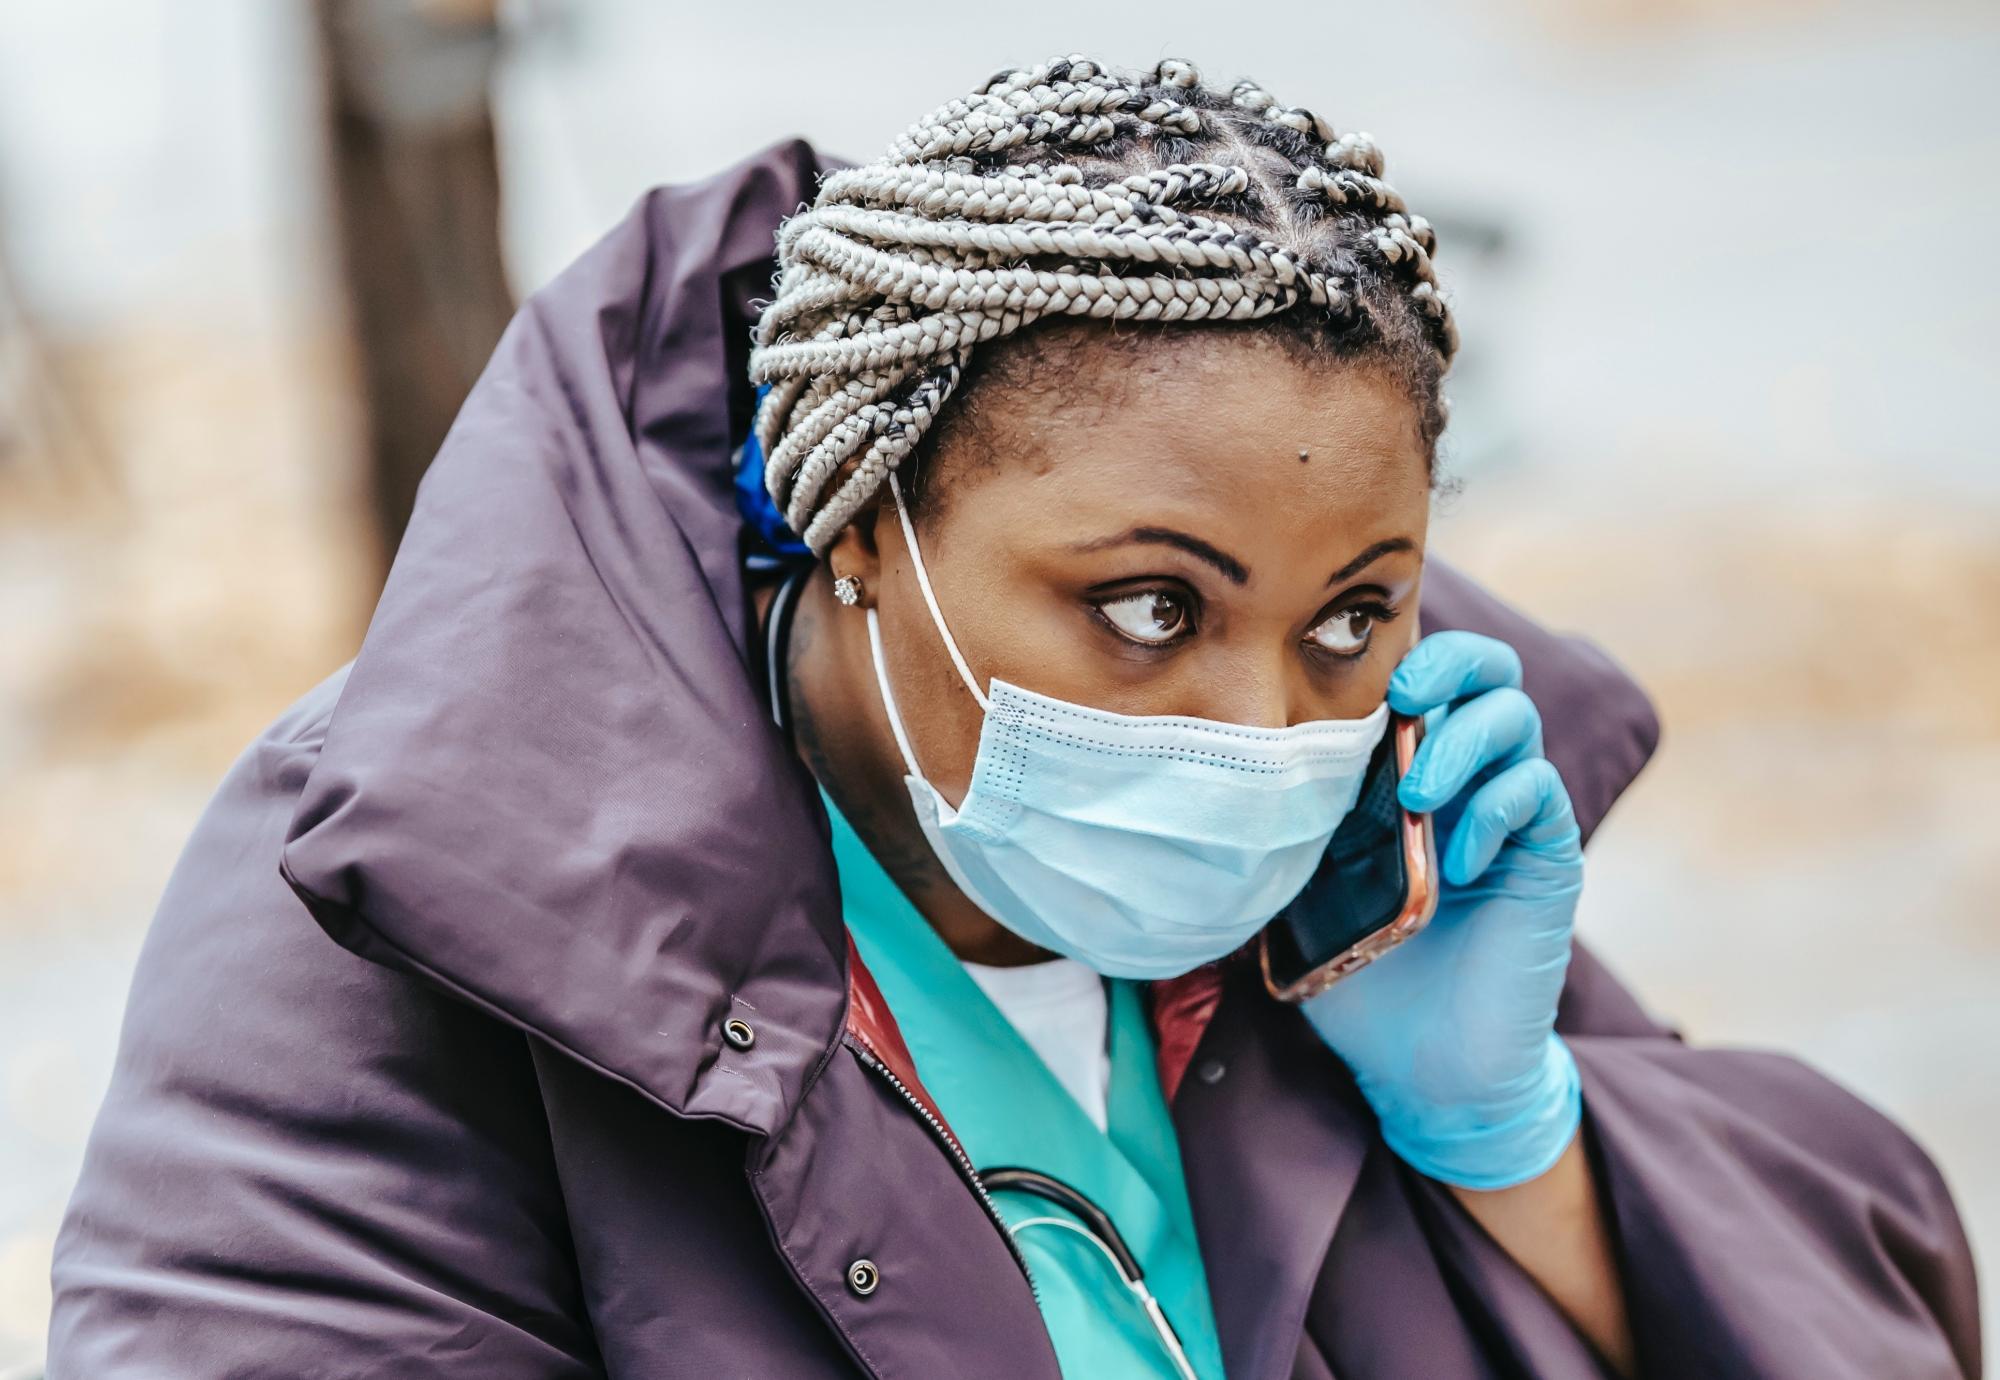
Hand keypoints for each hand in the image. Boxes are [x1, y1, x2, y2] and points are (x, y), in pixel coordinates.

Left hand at [1301, 631, 1583, 1189]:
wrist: (1424, 1068)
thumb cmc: (1361, 975)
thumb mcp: (1302, 887)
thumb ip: (1287, 823)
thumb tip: (1223, 767)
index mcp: (1403, 768)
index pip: (1418, 671)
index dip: (1395, 648)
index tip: (1343, 668)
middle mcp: (1466, 775)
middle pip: (1485, 667)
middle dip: (1447, 662)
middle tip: (1402, 697)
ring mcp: (1511, 813)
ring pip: (1516, 716)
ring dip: (1462, 740)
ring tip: (1415, 795)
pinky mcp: (1549, 857)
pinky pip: (1538, 792)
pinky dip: (1496, 806)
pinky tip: (1458, 858)